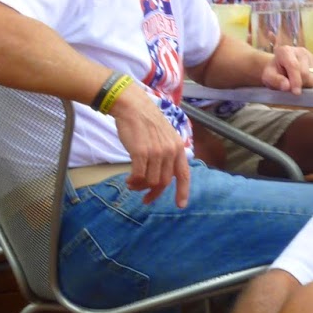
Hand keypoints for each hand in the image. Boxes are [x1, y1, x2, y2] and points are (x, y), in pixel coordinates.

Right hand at [107, 86, 190, 207]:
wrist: (133, 106)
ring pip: (150, 181)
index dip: (183, 191)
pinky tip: (128, 181)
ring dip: (140, 187)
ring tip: (132, 185)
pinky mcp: (141, 152)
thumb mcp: (165, 136)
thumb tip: (165, 175)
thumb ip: (168, 154)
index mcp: (178, 148)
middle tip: (145, 199)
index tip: (181, 205)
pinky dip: (133, 182)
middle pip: (164, 182)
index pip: (184, 174)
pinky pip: (138, 176)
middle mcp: (170, 151)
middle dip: (154, 193)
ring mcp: (156, 152)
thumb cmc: (146, 122)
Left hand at [261, 44, 312, 92]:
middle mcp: (300, 51)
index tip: (296, 92)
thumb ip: (275, 80)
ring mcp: (311, 56)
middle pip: (305, 73)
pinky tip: (302, 81)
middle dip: (299, 84)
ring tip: (296, 82)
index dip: (295, 80)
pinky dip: (310, 83)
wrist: (280, 68)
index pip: (294, 66)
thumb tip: (287, 86)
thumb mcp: (268, 77)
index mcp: (285, 51)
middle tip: (290, 87)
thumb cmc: (274, 72)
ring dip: (305, 84)